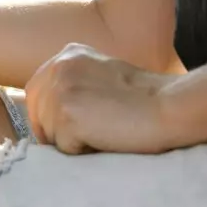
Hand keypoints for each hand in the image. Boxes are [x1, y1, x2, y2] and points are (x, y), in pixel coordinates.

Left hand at [26, 43, 177, 154]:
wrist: (171, 106)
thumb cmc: (146, 97)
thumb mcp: (101, 75)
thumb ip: (74, 85)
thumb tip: (46, 115)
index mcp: (66, 55)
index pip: (35, 92)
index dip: (45, 116)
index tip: (62, 130)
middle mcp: (58, 68)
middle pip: (38, 114)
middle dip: (56, 131)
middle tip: (90, 135)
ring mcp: (60, 91)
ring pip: (49, 133)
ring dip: (72, 142)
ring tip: (104, 133)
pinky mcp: (67, 116)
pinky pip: (63, 147)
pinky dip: (82, 151)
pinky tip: (106, 139)